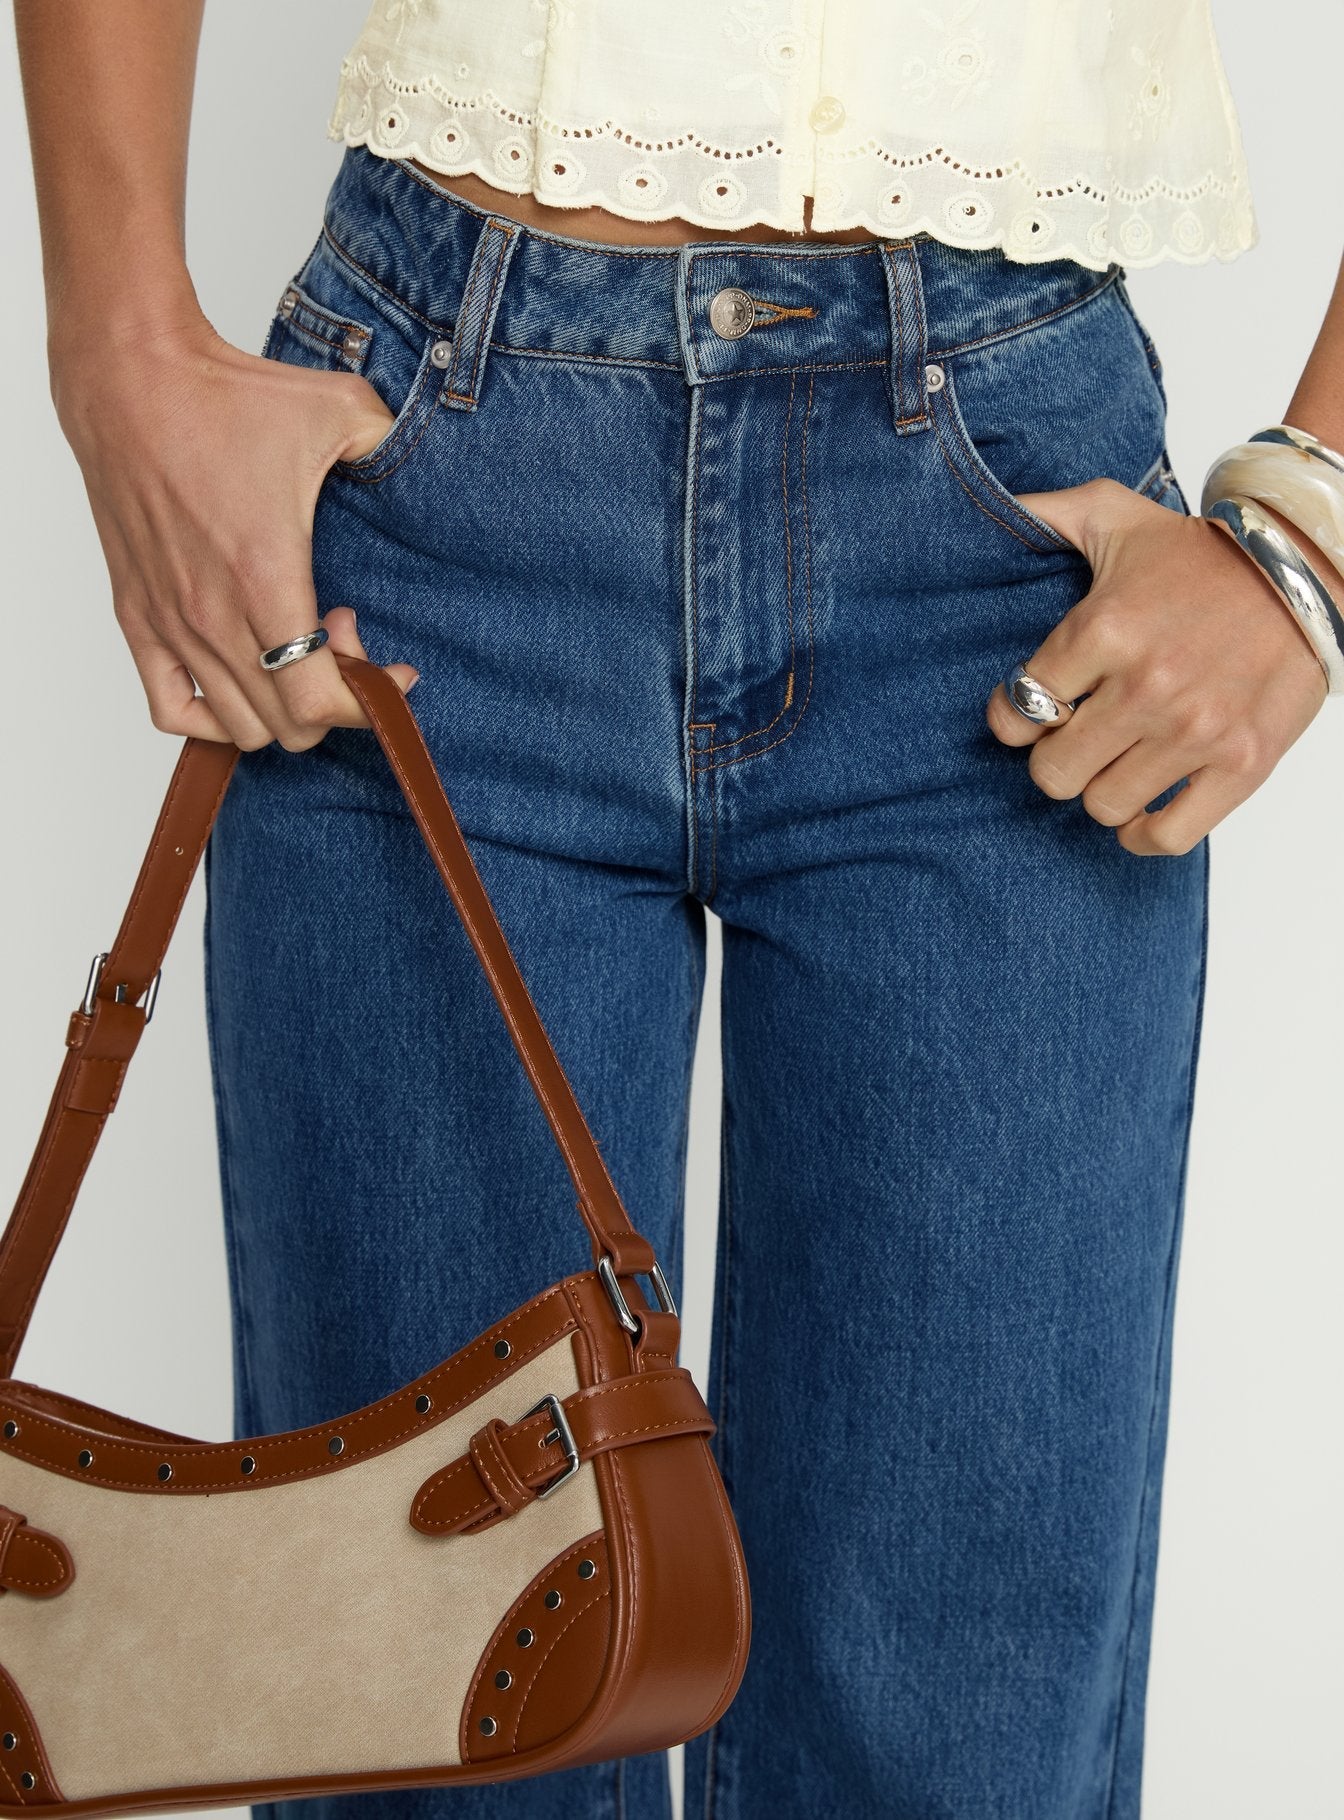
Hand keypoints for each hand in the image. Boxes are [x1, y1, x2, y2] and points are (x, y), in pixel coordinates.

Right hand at [52, 316, 418, 748]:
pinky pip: (172, 711)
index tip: (395, 668)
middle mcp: (212, 614)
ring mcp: (170, 622)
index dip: (369, 701)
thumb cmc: (228, 397)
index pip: (317, 701)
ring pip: (239, 728)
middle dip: (333, 697)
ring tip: (293, 642)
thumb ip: (393, 444)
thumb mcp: (339, 408)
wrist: (133, 377)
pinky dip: (213, 715)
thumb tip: (427, 465)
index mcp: (265, 577)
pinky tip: (242, 673)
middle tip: (342, 638)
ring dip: (281, 701)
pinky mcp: (136, 617)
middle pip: (288, 726)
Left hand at [985, 478, 1330, 853]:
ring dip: (1100, 789)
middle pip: (1052, 772)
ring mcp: (1196, 730)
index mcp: (1105, 629)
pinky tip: (1141, 811)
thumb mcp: (1116, 514)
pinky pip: (1168, 835)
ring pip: (1102, 806)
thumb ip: (1047, 514)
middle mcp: (1147, 685)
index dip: (1015, 717)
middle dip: (1054, 759)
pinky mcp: (1242, 764)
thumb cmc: (1202, 553)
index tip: (1032, 711)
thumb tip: (988, 510)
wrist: (1305, 565)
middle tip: (1073, 740)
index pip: (1019, 709)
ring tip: (1114, 763)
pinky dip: (1145, 834)